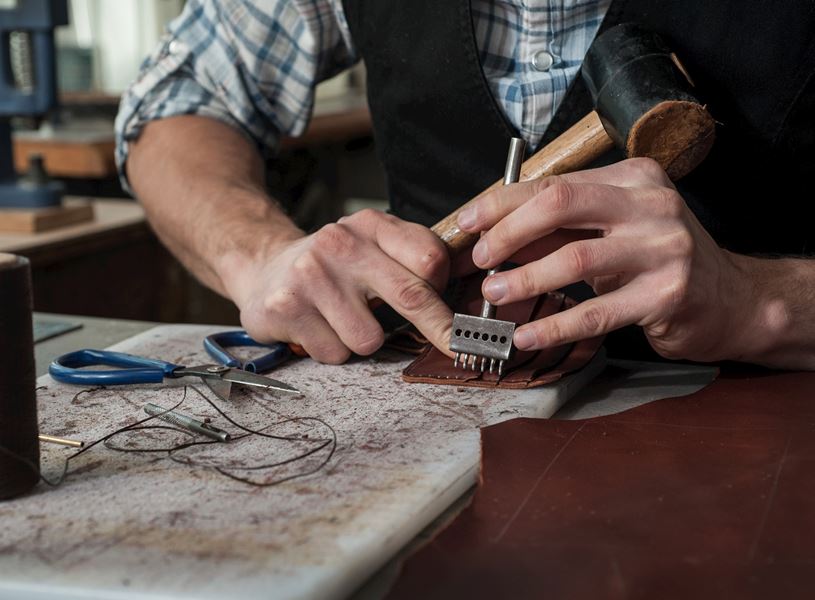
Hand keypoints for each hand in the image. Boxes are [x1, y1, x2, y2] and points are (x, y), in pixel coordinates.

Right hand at [224, 209, 452, 363]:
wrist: (264, 268)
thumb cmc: (333, 266)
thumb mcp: (372, 246)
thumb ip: (413, 259)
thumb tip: (465, 293)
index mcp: (370, 224)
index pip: (429, 258)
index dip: (445, 290)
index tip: (453, 311)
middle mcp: (340, 243)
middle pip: (411, 296)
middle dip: (439, 329)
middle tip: (455, 346)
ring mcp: (310, 275)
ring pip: (369, 339)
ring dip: (362, 340)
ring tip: (342, 320)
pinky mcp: (287, 307)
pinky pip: (335, 353)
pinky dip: (332, 349)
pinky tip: (318, 327)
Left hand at [456, 158, 751, 362]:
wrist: (730, 300)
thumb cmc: (657, 261)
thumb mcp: (612, 232)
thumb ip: (560, 229)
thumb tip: (493, 237)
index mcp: (633, 178)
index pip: (554, 183)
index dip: (503, 202)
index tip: (469, 222)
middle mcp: (651, 204)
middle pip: (560, 206)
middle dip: (508, 232)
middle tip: (481, 259)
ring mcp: (663, 248)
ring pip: (575, 259)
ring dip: (525, 279)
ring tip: (493, 295)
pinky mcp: (667, 295)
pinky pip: (597, 312)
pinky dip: (555, 326)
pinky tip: (527, 336)